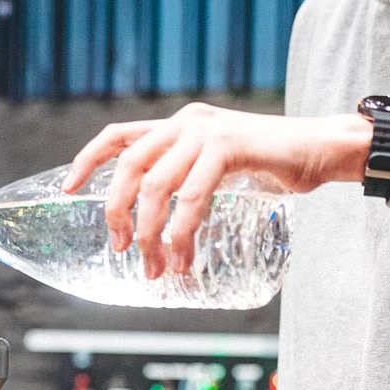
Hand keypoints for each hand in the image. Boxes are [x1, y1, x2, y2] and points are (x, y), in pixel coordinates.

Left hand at [64, 102, 373, 280]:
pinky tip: (185, 256)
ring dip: (151, 234)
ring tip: (158, 267)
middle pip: (130, 168)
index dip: (88, 160)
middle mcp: (186, 122)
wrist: (322, 148)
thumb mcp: (221, 167)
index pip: (118, 135)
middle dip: (119, 214)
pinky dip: (183, 232)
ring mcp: (207, 131)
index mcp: (178, 126)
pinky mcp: (229, 147)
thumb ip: (193, 180)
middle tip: (123, 250)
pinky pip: (192, 195)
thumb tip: (165, 225)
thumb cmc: (274, 165)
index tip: (66, 189)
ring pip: (157, 186)